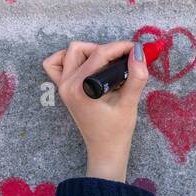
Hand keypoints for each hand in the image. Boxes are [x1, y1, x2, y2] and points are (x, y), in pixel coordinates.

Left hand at [42, 39, 148, 182]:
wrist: (105, 148)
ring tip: (107, 64)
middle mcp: (67, 85)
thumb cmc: (117, 130)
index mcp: (81, 88)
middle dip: (106, 50)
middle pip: (83, 49)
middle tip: (123, 61)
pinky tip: (87, 65)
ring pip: (71, 52)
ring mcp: (62, 86)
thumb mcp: (129, 103)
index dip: (120, 47)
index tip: (136, 48)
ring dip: (90, 51)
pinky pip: (56, 64)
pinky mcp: (64, 88)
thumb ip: (136, 77)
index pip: (100, 54)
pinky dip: (69, 58)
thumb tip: (138, 52)